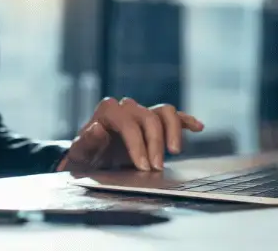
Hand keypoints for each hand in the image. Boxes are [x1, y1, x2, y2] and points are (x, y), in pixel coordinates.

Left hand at [57, 98, 204, 172]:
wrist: (91, 160)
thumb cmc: (84, 158)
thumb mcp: (79, 155)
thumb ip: (86, 143)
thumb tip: (96, 127)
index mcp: (108, 111)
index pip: (127, 122)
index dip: (137, 143)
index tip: (143, 166)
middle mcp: (126, 108)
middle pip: (148, 118)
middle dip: (155, 144)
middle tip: (156, 168)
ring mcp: (142, 113)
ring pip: (164, 112)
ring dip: (173, 131)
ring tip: (175, 151)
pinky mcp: (155, 122)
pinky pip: (173, 116)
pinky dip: (186, 120)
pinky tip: (197, 127)